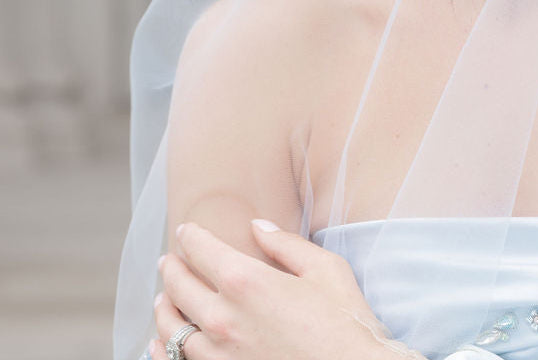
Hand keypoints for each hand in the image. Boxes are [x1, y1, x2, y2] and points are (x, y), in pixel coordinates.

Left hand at [150, 218, 416, 359]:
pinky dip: (163, 349)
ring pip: (172, 327)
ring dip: (164, 308)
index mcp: (247, 281)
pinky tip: (159, 342)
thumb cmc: (343, 321)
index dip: (190, 237)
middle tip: (168, 261)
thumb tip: (258, 226)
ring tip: (163, 297)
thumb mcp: (325, 268)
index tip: (185, 231)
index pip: (202, 251)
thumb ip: (286, 244)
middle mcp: (223, 317)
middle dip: (172, 269)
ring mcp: (218, 354)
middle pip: (180, 287)